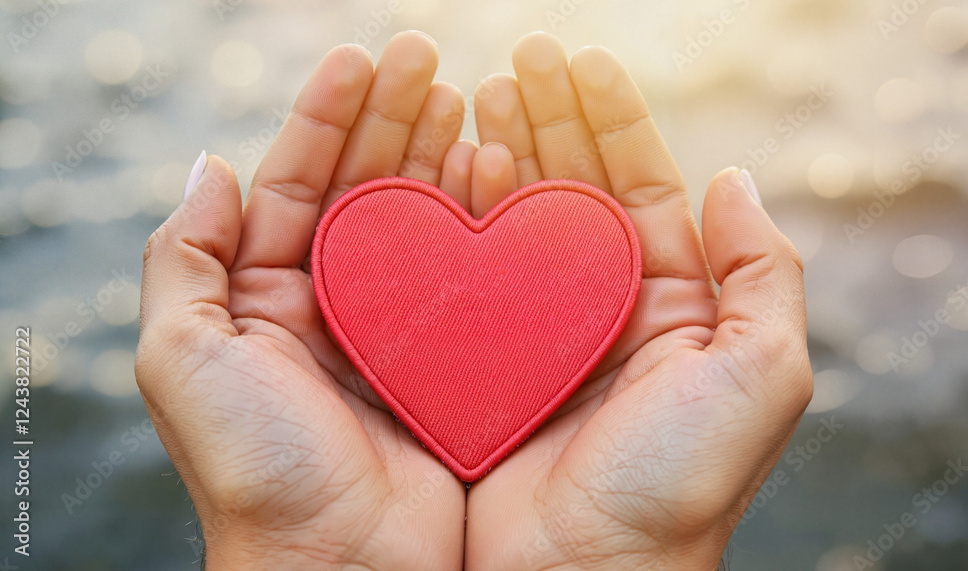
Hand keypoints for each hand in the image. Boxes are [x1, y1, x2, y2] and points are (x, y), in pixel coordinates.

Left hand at [136, 32, 474, 569]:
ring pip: (421, 221)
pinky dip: (479, 219)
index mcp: (265, 298)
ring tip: (468, 99)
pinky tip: (497, 173)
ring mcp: (397, 330)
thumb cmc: (257, 471)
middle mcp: (332, 306)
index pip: (297, 184)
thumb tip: (210, 163)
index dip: (325, 117)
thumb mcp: (185, 359)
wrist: (342, 569)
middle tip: (427, 58)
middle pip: (364, 189)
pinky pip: (467, 273)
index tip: (360, 58)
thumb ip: (183, 258)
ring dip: (440, 154)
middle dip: (391, 118)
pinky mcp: (451, 357)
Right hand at [463, 33, 811, 568]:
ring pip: (518, 220)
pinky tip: (455, 168)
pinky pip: (471, 271)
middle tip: (521, 60)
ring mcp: (538, 332)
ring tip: (479, 92)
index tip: (579, 63)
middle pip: (574, 190)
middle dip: (550, 119)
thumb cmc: (675, 486)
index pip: (639, 188)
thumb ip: (763, 273)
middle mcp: (604, 311)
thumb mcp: (759, 376)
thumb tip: (734, 176)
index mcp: (672, 306)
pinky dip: (462, 216)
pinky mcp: (484, 358)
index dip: (613, 121)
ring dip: (502, 150)